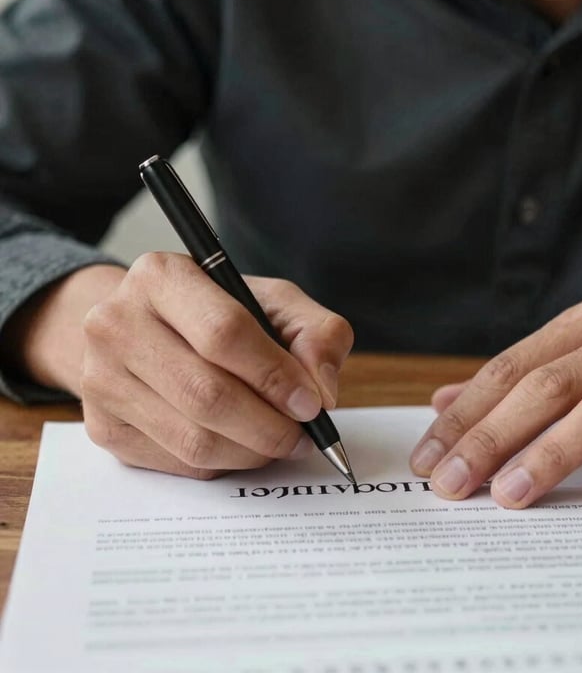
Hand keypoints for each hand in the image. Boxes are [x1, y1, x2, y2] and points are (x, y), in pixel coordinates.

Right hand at [10, 254, 352, 477]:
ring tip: (281, 441)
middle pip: (207, 394)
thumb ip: (315, 333)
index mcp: (161, 276)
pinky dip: (223, 463)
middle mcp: (117, 323)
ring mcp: (101, 378)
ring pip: (193, 440)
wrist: (143, 329)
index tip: (312, 403)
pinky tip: (241, 444)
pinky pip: (178, 463)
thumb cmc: (218, 312)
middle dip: (270, 426)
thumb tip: (322, 390)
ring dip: (252, 452)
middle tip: (304, 436)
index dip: (275, 375)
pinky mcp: (103, 427)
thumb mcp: (274, 301)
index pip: (224, 333)